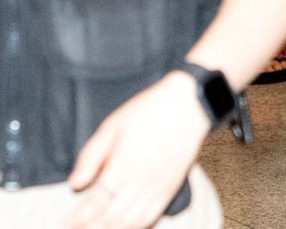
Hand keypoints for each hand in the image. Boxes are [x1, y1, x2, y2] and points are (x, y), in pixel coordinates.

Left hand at [65, 71, 208, 228]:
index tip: (64, 224)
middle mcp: (140, 182)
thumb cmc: (149, 110)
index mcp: (123, 166)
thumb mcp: (113, 125)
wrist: (188, 103)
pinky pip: (151, 218)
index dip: (77, 219)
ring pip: (130, 222)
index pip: (94, 204)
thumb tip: (75, 183)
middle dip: (90, 228)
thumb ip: (91, 155)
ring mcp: (157, 188)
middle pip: (110, 218)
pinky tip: (125, 226)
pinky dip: (135, 227)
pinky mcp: (170, 188)